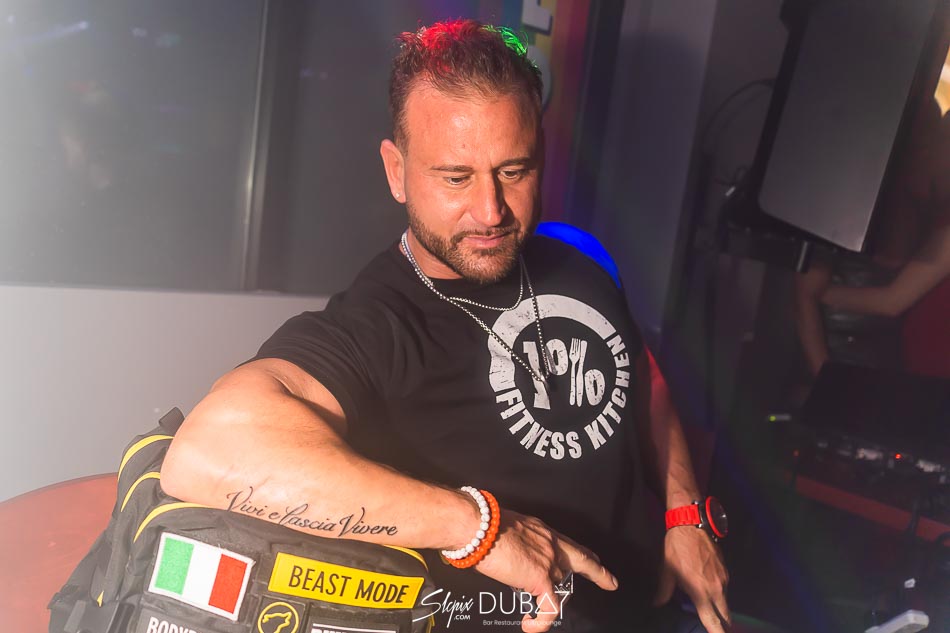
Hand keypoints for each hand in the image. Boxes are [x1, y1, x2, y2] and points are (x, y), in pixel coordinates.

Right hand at [475, 509, 617, 631]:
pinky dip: (542, 620)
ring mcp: (549, 562)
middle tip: (610, 582)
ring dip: (546, 599)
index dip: (583, 554)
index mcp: (542, 530)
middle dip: (597, 572)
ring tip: (533, 615)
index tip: (594, 558)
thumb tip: (510, 555)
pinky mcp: (541, 579)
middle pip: (580, 561)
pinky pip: (550, 607)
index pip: (568, 544)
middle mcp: (550, 544)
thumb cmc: (484, 524)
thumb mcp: (510, 527)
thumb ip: (518, 542)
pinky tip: (531, 625)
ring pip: (559, 586)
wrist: (478, 526)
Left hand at [655, 528, 729, 631]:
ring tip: (709, 607)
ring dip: (719, 606)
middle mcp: (716, 589)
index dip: (717, 632)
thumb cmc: (676, 549)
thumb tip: (657, 604)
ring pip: (725, 601)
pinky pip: (724, 588)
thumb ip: (664, 592)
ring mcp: (723, 579)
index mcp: (700, 592)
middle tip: (717, 628)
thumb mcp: (666, 571)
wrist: (691, 525)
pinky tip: (708, 587)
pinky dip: (718, 592)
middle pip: (725, 615)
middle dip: (723, 624)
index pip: (712, 620)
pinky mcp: (726, 570)